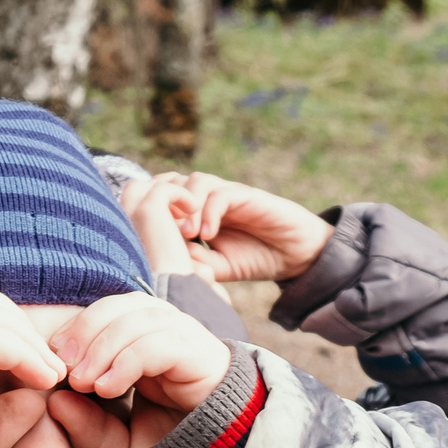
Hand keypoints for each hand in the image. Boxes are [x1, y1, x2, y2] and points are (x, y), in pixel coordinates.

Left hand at [45, 292, 233, 447]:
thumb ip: (88, 429)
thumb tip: (55, 400)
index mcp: (139, 342)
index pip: (101, 313)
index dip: (72, 331)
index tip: (51, 366)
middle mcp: (163, 332)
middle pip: (116, 306)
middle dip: (82, 333)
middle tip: (63, 371)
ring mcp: (185, 339)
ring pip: (137, 317)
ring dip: (102, 347)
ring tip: (83, 384)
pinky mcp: (202, 355)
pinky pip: (161, 341)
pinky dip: (128, 360)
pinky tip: (108, 388)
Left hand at [134, 173, 334, 283]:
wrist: (297, 255)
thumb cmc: (256, 257)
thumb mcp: (219, 266)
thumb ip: (195, 261)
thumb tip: (167, 257)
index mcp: (196, 212)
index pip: (164, 200)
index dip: (152, 213)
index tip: (150, 239)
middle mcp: (208, 198)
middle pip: (173, 182)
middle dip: (164, 205)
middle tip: (164, 233)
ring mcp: (227, 194)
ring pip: (195, 181)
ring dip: (186, 207)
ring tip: (188, 235)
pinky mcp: (246, 195)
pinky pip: (221, 194)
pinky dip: (209, 212)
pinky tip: (208, 235)